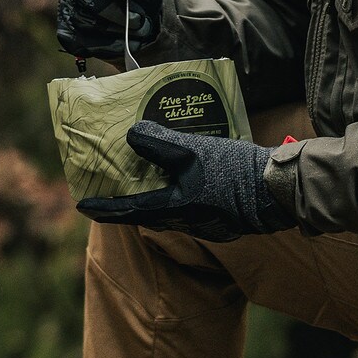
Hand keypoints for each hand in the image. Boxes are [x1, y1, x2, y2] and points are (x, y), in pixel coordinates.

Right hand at [58, 0, 162, 59]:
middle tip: (138, 20)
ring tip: (140, 31)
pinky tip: (127, 44)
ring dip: (115, 29)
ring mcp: (69, 8)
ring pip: (84, 20)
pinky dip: (107, 46)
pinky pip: (82, 42)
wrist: (140, 16)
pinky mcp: (69, 33)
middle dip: (113, 9)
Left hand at [79, 122, 294, 241]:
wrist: (275, 192)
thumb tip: (131, 135)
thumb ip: (160, 144)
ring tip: (144, 177)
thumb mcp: (194, 151)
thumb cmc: (234, 172)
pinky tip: (182, 177)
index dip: (102, 208)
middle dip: (126, 201)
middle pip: (145, 212)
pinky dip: (175, 194)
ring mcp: (203, 223)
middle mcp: (184, 221)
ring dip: (152, 196)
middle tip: (110, 187)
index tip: (82, 204)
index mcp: (173, 208)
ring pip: (167, 211)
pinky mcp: (219, 218)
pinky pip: (188, 208)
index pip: (127, 211)